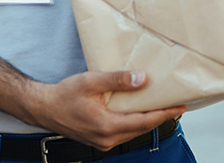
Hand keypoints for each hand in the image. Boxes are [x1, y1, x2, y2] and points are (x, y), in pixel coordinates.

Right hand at [32, 71, 184, 150]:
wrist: (43, 108)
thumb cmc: (63, 95)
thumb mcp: (90, 82)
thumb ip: (117, 80)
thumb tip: (142, 80)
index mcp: (107, 126)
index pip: (145, 121)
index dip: (164, 114)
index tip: (180, 106)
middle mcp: (108, 139)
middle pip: (142, 128)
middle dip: (159, 117)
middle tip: (175, 105)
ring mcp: (103, 142)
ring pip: (133, 132)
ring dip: (146, 120)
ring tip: (159, 107)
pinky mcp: (99, 141)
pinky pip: (123, 133)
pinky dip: (133, 123)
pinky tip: (136, 113)